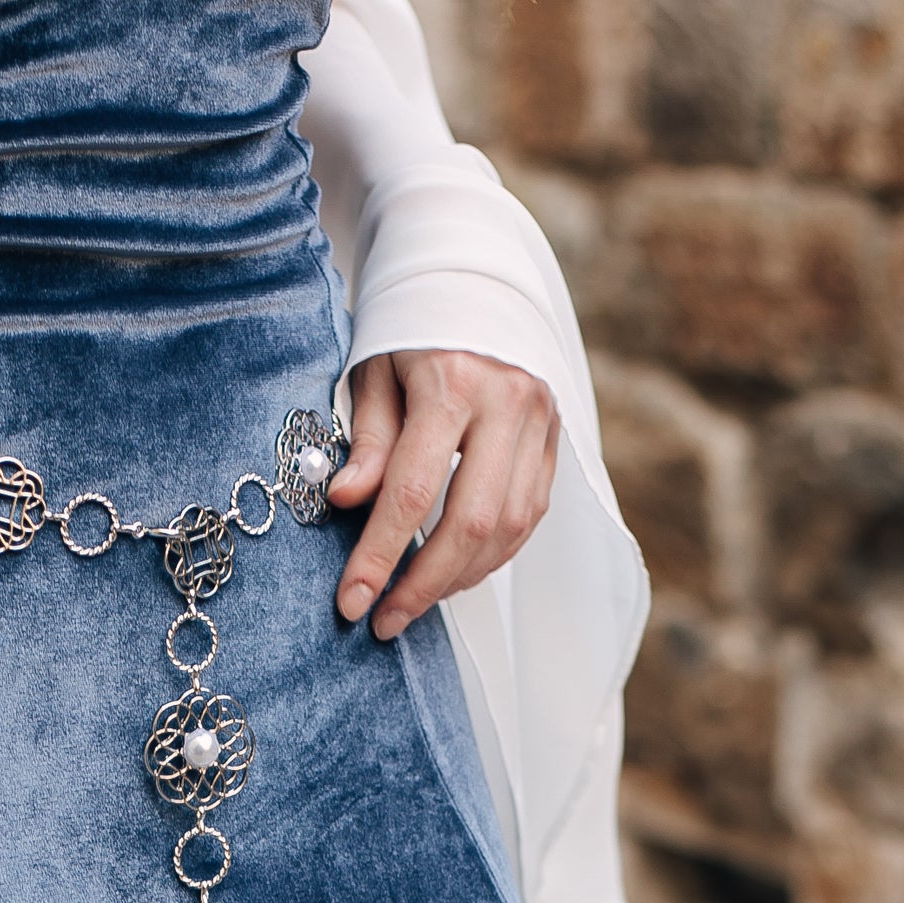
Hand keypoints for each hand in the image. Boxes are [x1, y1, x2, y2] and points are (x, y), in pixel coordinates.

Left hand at [330, 349, 559, 641]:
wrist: (475, 280)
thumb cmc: (409, 329)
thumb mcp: (372, 371)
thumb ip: (368, 441)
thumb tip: (347, 503)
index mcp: (454, 382)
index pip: (412, 492)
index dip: (380, 556)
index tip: (351, 602)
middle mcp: (508, 403)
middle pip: (471, 523)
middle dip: (424, 585)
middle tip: (384, 621)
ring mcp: (541, 422)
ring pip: (509, 529)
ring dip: (460, 578)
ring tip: (414, 601)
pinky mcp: (556, 440)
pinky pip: (528, 515)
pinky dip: (492, 555)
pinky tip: (454, 572)